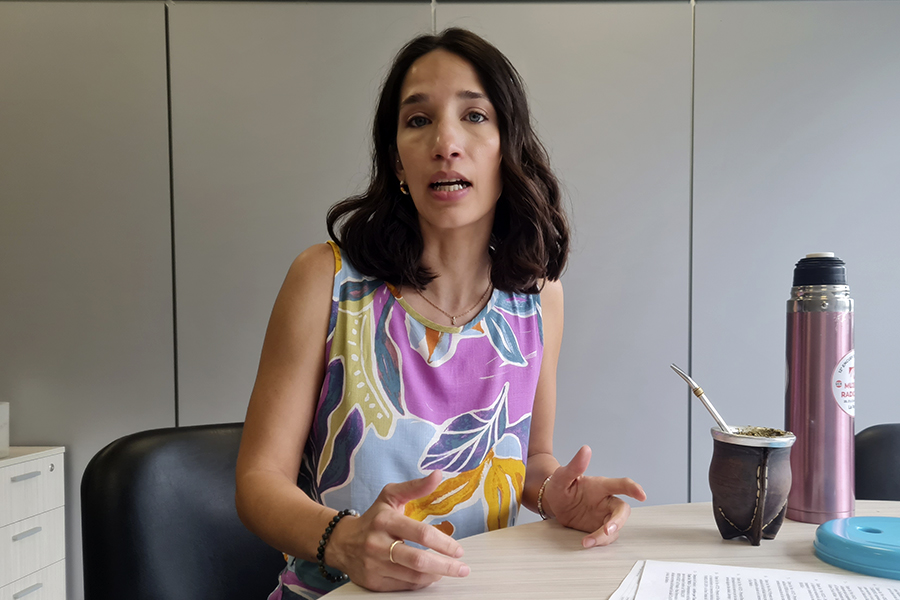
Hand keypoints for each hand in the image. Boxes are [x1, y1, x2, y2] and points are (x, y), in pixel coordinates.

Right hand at [327, 471, 469, 590]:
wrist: (340, 542)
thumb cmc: (373, 518)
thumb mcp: (391, 497)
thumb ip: (416, 487)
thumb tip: (438, 475)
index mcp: (385, 520)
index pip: (420, 533)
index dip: (444, 543)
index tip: (458, 550)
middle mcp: (378, 543)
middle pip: (419, 560)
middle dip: (446, 566)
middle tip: (462, 568)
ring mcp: (374, 565)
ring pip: (413, 577)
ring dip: (435, 575)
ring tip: (446, 570)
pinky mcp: (372, 582)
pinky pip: (404, 586)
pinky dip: (420, 583)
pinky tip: (428, 576)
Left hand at [542, 445, 646, 547]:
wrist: (553, 501)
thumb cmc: (560, 485)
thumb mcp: (562, 476)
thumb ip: (574, 465)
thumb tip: (585, 449)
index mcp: (600, 486)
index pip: (621, 484)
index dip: (633, 488)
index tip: (642, 495)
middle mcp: (605, 500)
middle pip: (622, 510)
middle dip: (618, 521)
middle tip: (607, 530)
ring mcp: (603, 515)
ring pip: (615, 527)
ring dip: (604, 536)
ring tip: (588, 542)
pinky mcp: (598, 527)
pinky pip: (605, 537)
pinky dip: (598, 542)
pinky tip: (585, 542)